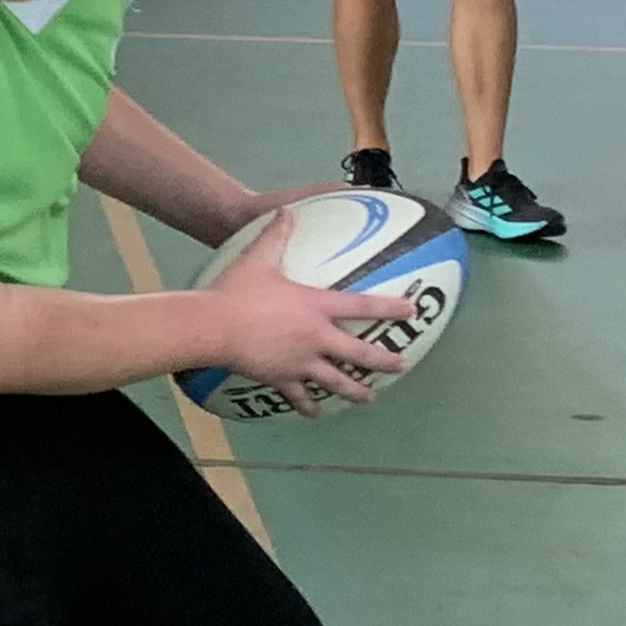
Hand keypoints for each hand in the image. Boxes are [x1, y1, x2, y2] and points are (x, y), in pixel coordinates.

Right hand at [199, 236, 414, 416]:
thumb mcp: (258, 258)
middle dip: (384, 361)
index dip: (390, 308)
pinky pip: (300, 397)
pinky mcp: (282, 378)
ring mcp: (301, 362)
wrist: (213, 325)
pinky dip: (309, 406)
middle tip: (402, 366)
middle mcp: (317, 338)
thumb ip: (277, 235)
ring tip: (370, 398)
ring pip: (337, 381)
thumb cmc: (237, 291)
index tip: (412, 311)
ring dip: (356, 391)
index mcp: (316, 307)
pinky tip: (316, 413)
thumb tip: (286, 212)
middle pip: (359, 354)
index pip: (362, 306)